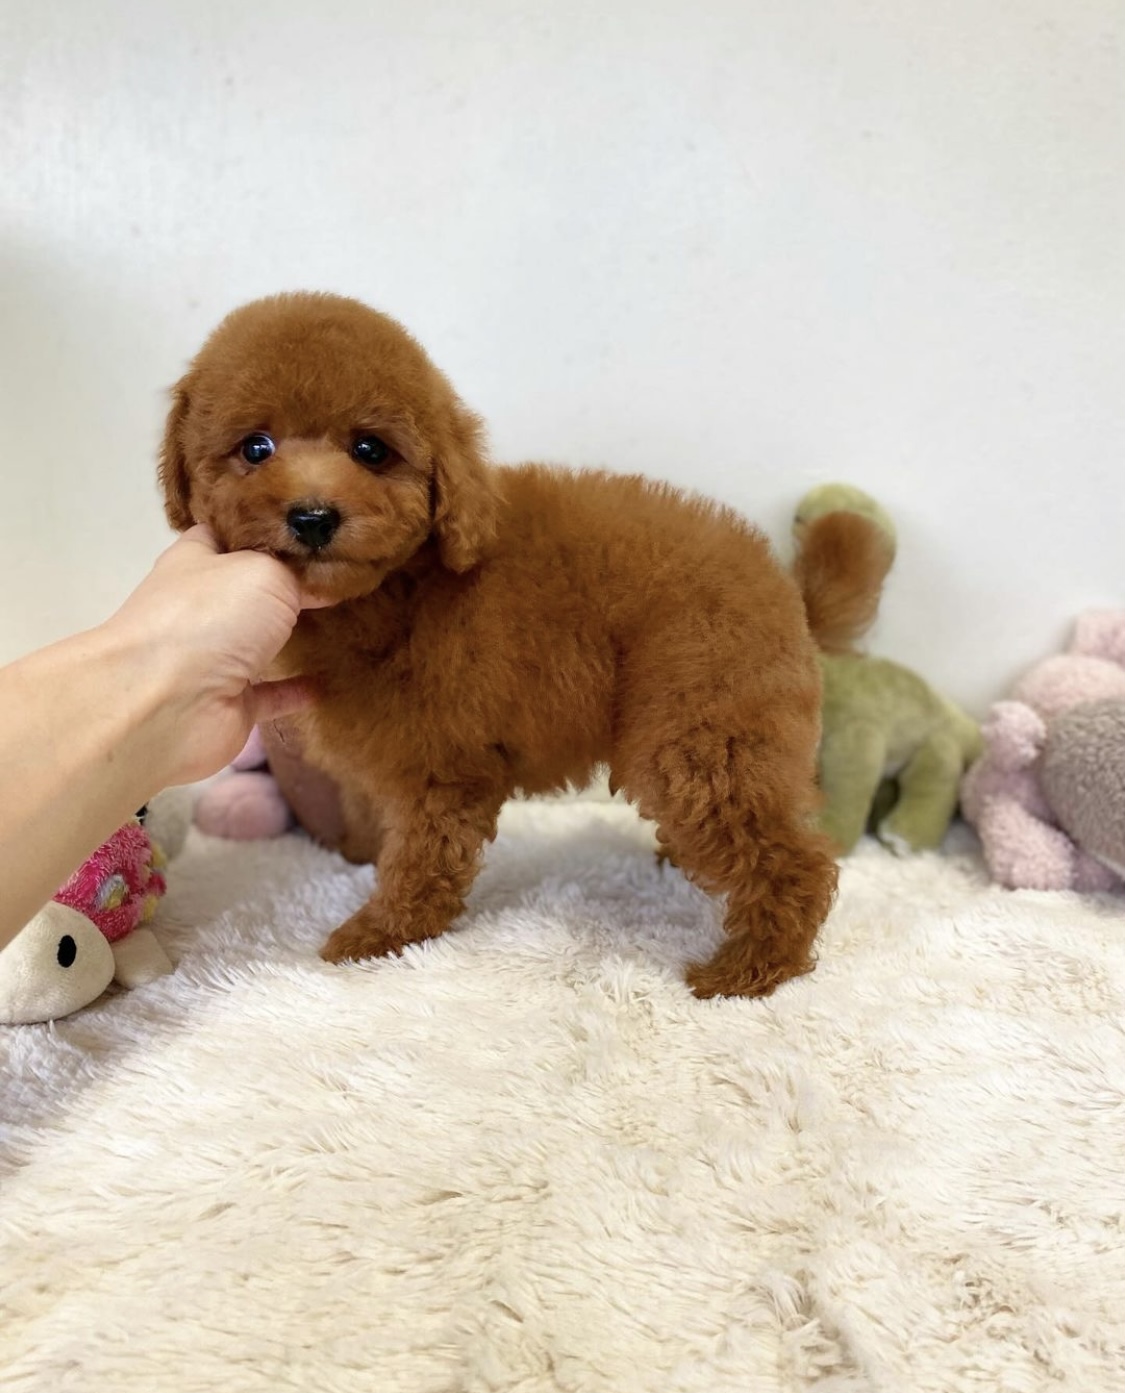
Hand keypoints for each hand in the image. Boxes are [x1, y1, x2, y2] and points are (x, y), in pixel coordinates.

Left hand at [103, 526, 327, 784]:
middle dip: (286, 580)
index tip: (308, 525)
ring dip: (290, 634)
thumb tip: (320, 581)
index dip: (264, 526)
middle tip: (340, 570)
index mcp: (197, 560)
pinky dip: (295, 690)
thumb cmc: (211, 616)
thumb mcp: (265, 569)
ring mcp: (211, 657)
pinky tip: (328, 681)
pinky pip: (269, 694)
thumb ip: (296, 572)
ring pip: (257, 641)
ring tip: (341, 621)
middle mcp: (201, 606)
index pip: (229, 533)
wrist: (168, 704)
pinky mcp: (228, 704)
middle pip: (247, 587)